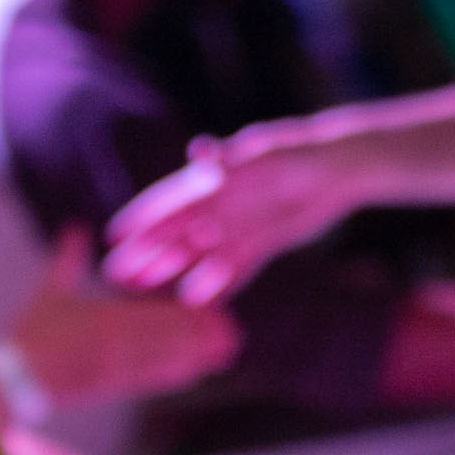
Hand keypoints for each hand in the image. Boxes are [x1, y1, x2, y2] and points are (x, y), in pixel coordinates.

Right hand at [7, 222, 244, 406]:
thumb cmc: (28, 334)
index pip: (154, 314)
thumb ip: (67, 258)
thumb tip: (74, 225)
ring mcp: (115, 370)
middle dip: (201, 337)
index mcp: (104, 319)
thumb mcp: (49, 292)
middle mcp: (116, 345)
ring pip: (165, 362)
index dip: (186, 313)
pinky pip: (148, 380)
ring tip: (225, 352)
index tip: (211, 307)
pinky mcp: (110, 388)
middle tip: (233, 333)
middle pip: (168, 340)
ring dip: (196, 357)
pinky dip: (173, 375)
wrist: (10, 383)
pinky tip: (194, 372)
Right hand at [105, 124, 360, 306]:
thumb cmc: (300, 153)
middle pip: (176, 232)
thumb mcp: (264, 153)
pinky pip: (233, 268)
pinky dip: (216, 285)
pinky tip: (198, 305)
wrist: (341, 169)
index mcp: (214, 180)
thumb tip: (198, 150)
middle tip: (116, 277)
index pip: (168, 201)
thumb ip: (230, 157)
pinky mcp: (262, 241)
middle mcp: (222, 204)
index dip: (141, 218)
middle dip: (146, 252)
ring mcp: (241, 225)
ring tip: (146, 294)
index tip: (113, 236)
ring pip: (198, 253)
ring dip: (173, 271)